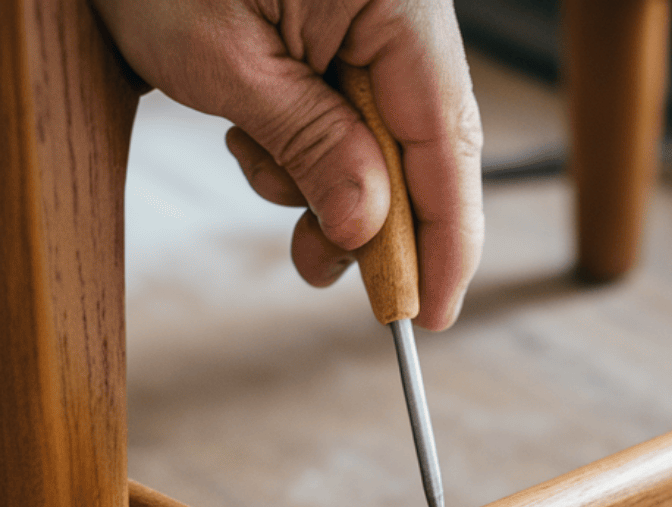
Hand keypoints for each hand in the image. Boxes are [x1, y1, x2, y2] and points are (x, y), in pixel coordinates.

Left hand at [92, 0, 483, 329]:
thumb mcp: (227, 64)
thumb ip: (311, 145)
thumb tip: (368, 227)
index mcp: (397, 2)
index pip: (445, 138)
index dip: (444, 237)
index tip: (428, 311)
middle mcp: (404, 6)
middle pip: (424, 143)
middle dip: (370, 217)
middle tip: (318, 267)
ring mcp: (377, 14)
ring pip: (383, 135)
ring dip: (323, 178)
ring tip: (254, 160)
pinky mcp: (345, 24)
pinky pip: (351, 107)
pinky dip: (306, 142)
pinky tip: (253, 127)